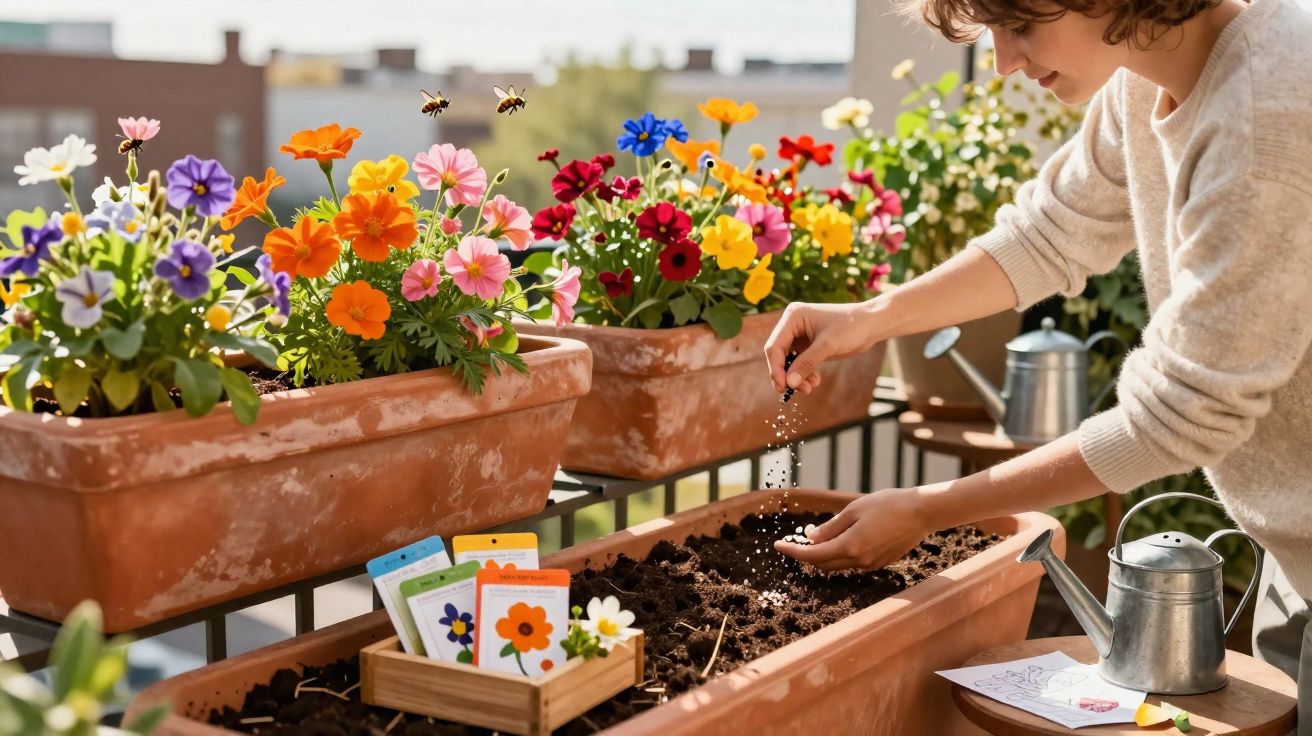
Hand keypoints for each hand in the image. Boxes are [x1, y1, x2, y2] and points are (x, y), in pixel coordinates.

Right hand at [764, 301, 881, 394]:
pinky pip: (800, 363)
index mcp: (793, 317)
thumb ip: (806, 364)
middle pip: (779, 355)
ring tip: (809, 389)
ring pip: (789, 361)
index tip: (783, 386)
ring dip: (796, 377)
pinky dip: (805, 374)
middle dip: (786, 374)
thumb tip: (789, 383)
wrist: (871, 325)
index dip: (776, 368)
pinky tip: (815, 382)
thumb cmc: (850, 327)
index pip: (775, 346)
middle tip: (793, 391)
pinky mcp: (809, 345)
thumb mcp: (827, 346)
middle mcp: (793, 325)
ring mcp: (800, 335)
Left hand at [774, 488, 931, 571]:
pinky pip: (852, 563)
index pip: (813, 555)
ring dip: (823, 554)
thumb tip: (811, 539)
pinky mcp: (880, 563)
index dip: (793, 551)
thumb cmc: (887, 505)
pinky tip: (839, 539)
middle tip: (796, 539)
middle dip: (807, 554)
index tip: (777, 546)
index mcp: (851, 546)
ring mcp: (871, 565)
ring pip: (837, 565)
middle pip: (823, 564)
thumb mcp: (854, 510)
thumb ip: (831, 527)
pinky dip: (840, 554)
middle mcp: (860, 561)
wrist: (921, 513)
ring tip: (816, 536)